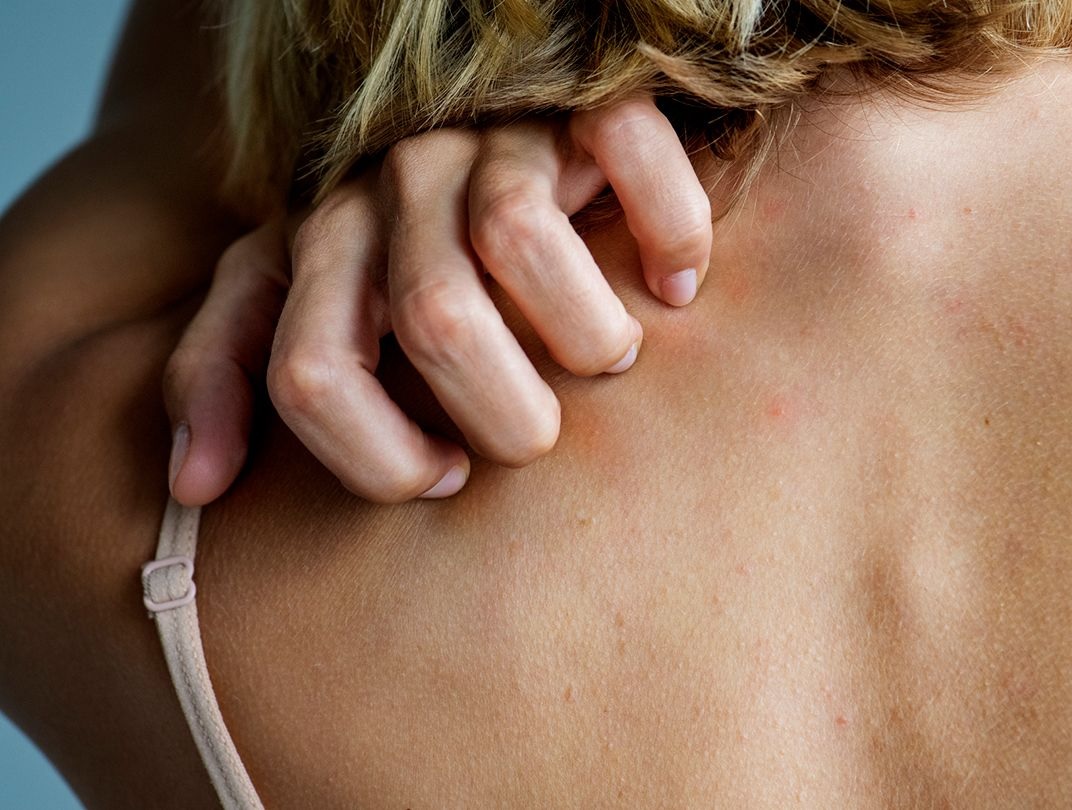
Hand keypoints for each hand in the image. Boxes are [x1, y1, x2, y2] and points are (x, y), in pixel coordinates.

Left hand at [164, 96, 711, 504]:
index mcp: (318, 245)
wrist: (483, 117)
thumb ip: (226, 371)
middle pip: (435, 318)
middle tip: (539, 435)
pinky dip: (667, 233)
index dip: (381, 458)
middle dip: (506, 415)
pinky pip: (627, 152)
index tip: (447, 478)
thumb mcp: (285, 297)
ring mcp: (489, 139)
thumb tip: (195, 483)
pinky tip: (678, 283)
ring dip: (587, 335)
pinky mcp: (580, 106)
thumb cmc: (392, 249)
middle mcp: (394, 186)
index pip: (310, 374)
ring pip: (519, 239)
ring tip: (613, 358)